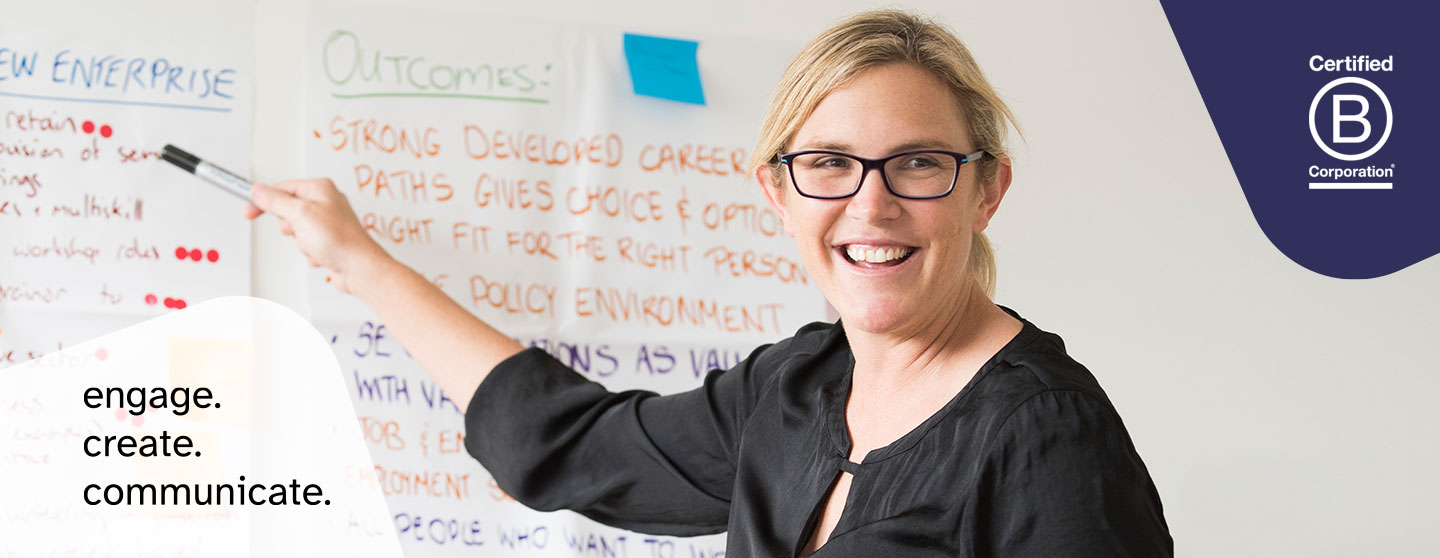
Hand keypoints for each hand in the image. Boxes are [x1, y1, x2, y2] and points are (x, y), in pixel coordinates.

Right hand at [244, 179, 387, 293]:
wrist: (358, 268)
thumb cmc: (339, 240)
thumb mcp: (300, 215)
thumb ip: (276, 201)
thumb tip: (258, 190)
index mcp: (320, 188)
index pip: (282, 188)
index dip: (264, 200)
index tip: (249, 211)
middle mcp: (325, 202)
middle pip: (288, 211)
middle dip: (290, 227)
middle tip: (300, 231)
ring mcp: (327, 222)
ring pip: (296, 231)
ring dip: (301, 242)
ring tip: (315, 244)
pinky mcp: (328, 239)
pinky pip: (306, 244)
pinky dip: (311, 251)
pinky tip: (323, 254)